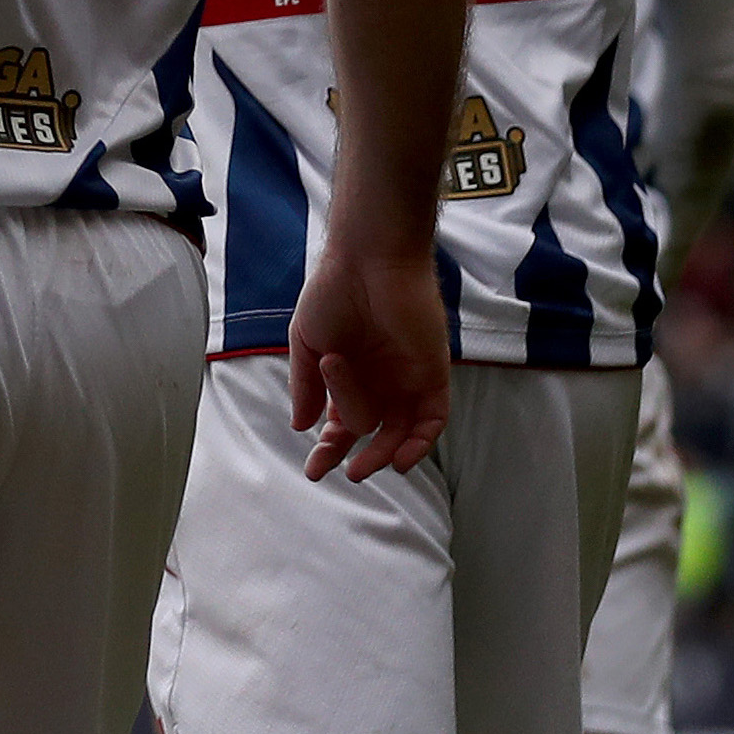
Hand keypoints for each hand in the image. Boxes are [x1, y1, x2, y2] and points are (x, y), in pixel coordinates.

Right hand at [288, 242, 448, 483]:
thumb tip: (301, 425)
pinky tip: (401, 456)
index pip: (341, 423)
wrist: (369, 261)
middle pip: (372, 433)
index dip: (329, 449)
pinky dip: (421, 441)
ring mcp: (406, 380)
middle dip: (358, 457)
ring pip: (400, 431)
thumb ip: (305, 384)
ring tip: (365, 466)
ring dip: (385, 454)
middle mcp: (378, 382)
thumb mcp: (306, 340)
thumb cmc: (333, 292)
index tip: (314, 470)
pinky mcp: (432, 374)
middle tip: (346, 472)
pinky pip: (432, 418)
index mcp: (348, 377)